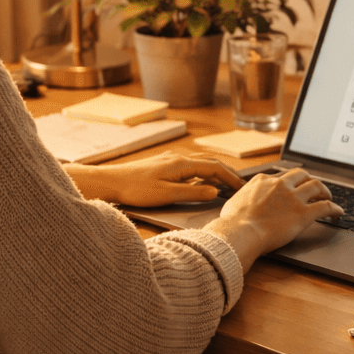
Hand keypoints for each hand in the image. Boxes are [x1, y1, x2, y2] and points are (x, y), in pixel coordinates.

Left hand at [64, 152, 244, 207]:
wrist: (111, 182)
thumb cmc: (135, 189)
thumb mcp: (167, 195)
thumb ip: (192, 193)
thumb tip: (214, 191)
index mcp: (182, 164)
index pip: (215, 168)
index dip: (231, 178)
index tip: (242, 188)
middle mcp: (178, 158)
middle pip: (210, 163)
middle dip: (227, 174)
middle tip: (239, 186)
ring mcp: (170, 160)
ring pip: (200, 164)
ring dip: (215, 173)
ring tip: (225, 185)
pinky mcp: (163, 165)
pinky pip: (190, 167)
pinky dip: (202, 174)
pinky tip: (201, 183)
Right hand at [207, 169, 343, 270]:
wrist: (241, 232)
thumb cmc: (233, 222)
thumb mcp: (234, 202)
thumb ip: (243, 198)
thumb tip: (240, 202)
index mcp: (263, 181)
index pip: (281, 176)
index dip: (289, 182)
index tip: (292, 188)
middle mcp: (280, 185)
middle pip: (302, 174)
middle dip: (309, 180)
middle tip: (314, 188)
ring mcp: (293, 198)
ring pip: (316, 185)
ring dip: (325, 190)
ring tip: (328, 197)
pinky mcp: (303, 213)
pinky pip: (325, 206)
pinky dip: (334, 208)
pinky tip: (338, 212)